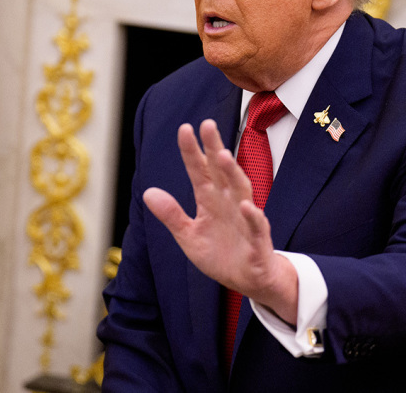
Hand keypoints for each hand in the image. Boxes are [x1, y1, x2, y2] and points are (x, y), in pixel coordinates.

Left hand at [144, 119, 298, 322]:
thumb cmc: (221, 254)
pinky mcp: (257, 240)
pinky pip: (256, 225)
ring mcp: (244, 218)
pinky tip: (245, 205)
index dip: (192, 151)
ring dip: (233, 173)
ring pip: (241, 190)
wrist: (249, 280)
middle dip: (215, 148)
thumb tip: (148, 192)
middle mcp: (228, 203)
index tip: (185, 128)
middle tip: (208, 124)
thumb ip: (171, 215)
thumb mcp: (188, 236)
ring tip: (222, 156)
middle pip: (222, 171)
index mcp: (210, 200)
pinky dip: (252, 215)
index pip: (199, 171)